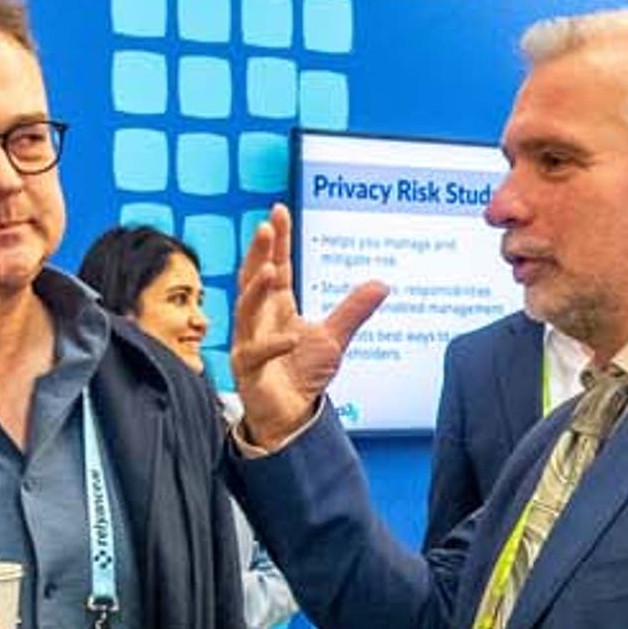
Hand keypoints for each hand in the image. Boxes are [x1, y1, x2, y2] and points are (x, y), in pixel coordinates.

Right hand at [229, 203, 385, 448]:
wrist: (290, 416)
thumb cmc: (302, 374)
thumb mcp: (334, 338)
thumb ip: (353, 310)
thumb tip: (381, 284)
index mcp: (276, 306)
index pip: (275, 266)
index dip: (277, 240)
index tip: (278, 212)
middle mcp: (258, 319)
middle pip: (253, 279)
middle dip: (258, 253)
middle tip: (266, 228)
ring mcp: (248, 342)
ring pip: (246, 311)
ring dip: (256, 290)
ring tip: (269, 268)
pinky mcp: (248, 370)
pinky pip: (256, 353)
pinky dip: (272, 345)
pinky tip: (291, 338)